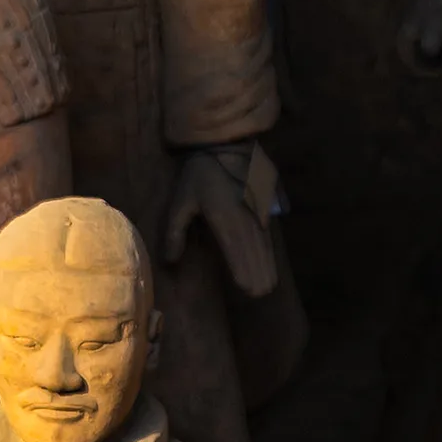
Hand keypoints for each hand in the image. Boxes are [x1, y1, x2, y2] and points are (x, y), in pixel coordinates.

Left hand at [161, 147, 282, 297]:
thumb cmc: (199, 175)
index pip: (236, 250)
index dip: (242, 271)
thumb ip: (174, 232)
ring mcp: (257, 213)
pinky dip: (269, 252)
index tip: (247, 290)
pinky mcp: (263, 210)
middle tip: (259, 296)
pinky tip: (271, 265)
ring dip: (266, 266)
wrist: (224, 146)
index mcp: (225, 218)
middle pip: (255, 252)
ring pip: (264, 245)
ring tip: (268, 287)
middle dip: (257, 274)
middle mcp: (245, 218)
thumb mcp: (180, 201)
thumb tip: (170, 260)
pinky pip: (267, 236)